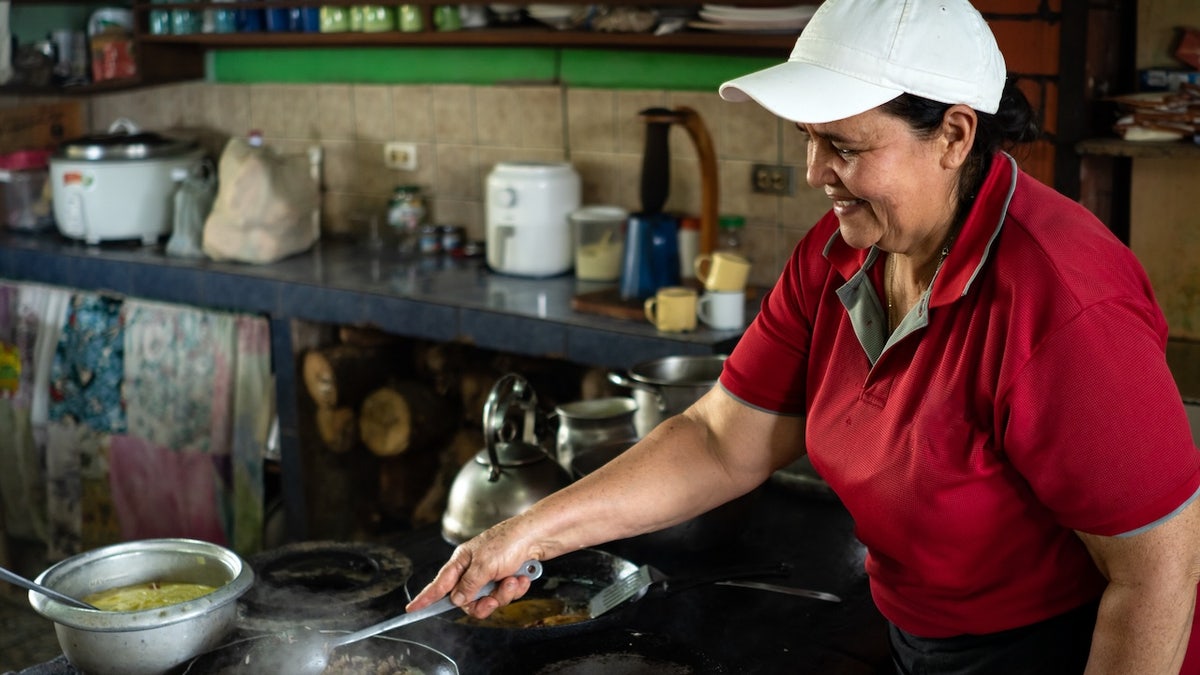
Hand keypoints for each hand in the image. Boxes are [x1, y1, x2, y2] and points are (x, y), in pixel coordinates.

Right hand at [405, 520, 541, 618]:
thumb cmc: (509, 540)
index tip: (412, 609)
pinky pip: (506, 595)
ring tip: (512, 580)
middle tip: (492, 600)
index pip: (439, 583)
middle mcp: (474, 569)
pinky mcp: (506, 578)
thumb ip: (468, 585)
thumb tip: (456, 599)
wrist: (538, 536)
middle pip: (468, 600)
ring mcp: (491, 574)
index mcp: (462, 561)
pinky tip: (522, 578)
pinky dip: (515, 589)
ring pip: (489, 600)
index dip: (425, 597)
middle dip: (483, 603)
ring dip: (503, 594)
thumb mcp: (484, 564)